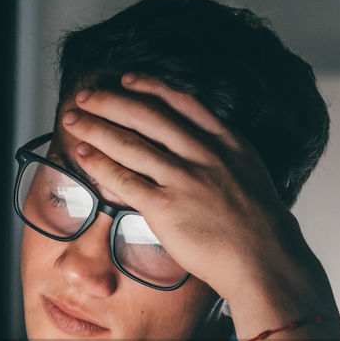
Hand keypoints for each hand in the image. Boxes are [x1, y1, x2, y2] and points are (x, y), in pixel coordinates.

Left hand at [62, 74, 323, 311]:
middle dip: (110, 101)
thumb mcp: (251, 175)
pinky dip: (100, 163)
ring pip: (129, 142)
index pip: (181, 102)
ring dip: (96, 127)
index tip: (127, 80)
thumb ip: (224, 157)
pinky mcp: (166, 207)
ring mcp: (183, 178)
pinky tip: (84, 155)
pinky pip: (124, 178)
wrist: (265, 260)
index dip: (149, 87)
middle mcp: (203, 153)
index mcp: (227, 141)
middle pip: (147, 115)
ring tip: (73, 119)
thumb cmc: (260, 229)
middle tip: (86, 95)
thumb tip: (197, 152)